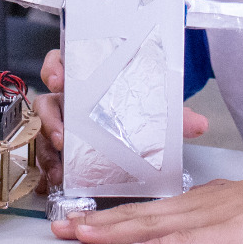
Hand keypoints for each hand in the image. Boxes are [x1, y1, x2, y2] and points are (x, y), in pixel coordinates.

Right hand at [33, 48, 210, 193]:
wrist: (138, 136)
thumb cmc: (138, 114)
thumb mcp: (155, 112)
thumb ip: (176, 116)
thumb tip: (200, 124)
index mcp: (87, 82)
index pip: (63, 62)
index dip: (55, 67)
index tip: (59, 77)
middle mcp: (69, 102)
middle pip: (46, 103)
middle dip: (49, 119)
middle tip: (60, 134)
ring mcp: (61, 126)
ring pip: (42, 132)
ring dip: (47, 149)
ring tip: (59, 167)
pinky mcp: (59, 150)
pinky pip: (46, 157)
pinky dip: (48, 170)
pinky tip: (54, 181)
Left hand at [50, 159, 242, 243]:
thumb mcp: (240, 209)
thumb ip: (212, 219)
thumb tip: (186, 232)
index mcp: (200, 200)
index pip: (145, 210)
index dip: (108, 216)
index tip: (76, 221)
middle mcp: (199, 204)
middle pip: (138, 215)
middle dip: (95, 222)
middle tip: (58, 226)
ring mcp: (213, 216)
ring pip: (153, 225)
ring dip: (115, 231)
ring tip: (80, 234)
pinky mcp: (231, 232)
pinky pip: (190, 241)